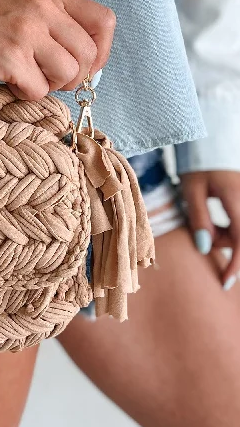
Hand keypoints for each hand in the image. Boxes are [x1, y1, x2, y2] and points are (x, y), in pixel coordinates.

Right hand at [0, 0, 115, 100]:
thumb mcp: (27, 6)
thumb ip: (58, 25)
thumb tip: (87, 65)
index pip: (104, 22)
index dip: (102, 51)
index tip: (86, 64)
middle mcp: (44, 10)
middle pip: (88, 56)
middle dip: (74, 77)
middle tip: (51, 78)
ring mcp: (26, 33)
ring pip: (67, 74)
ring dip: (50, 85)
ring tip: (28, 77)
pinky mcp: (9, 58)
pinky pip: (38, 90)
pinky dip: (27, 94)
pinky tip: (11, 82)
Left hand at [181, 170, 239, 289]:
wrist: (210, 144)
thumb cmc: (197, 164)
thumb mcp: (191, 190)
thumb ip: (199, 218)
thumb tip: (205, 248)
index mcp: (235, 197)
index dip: (235, 264)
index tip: (225, 282)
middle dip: (223, 244)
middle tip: (201, 235)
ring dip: (226, 236)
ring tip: (205, 222)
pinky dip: (230, 228)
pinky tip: (216, 222)